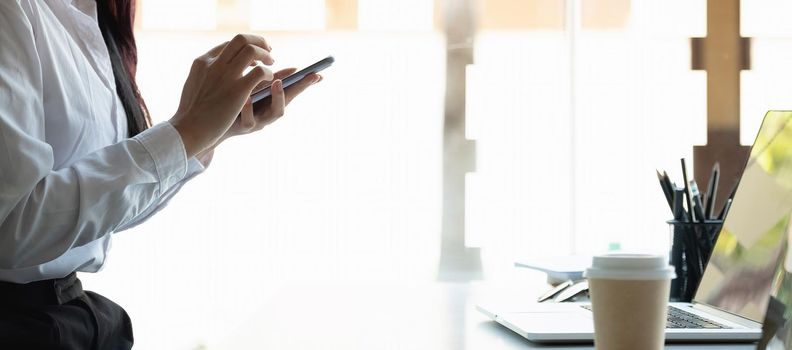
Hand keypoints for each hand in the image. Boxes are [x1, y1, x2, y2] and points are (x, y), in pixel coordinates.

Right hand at [169, 34, 274, 157]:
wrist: (188, 129)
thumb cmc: (191, 112)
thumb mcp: (194, 84)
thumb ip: (206, 73)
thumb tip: (216, 67)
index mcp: (202, 61)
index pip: (227, 44)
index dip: (243, 46)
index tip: (251, 54)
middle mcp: (214, 64)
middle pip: (241, 40)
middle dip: (258, 41)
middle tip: (268, 49)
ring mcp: (226, 75)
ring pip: (252, 51)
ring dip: (265, 54)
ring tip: (272, 62)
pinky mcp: (238, 90)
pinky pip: (260, 71)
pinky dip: (268, 72)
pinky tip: (270, 79)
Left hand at [218, 68, 321, 143]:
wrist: (207, 127)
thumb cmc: (232, 104)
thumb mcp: (251, 88)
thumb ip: (268, 78)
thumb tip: (290, 67)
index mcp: (270, 102)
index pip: (293, 90)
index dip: (306, 82)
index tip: (319, 73)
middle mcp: (268, 113)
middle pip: (293, 98)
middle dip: (300, 88)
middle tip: (310, 76)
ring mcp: (258, 121)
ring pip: (274, 114)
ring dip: (278, 97)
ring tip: (278, 82)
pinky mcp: (242, 126)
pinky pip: (248, 119)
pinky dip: (249, 108)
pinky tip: (247, 96)